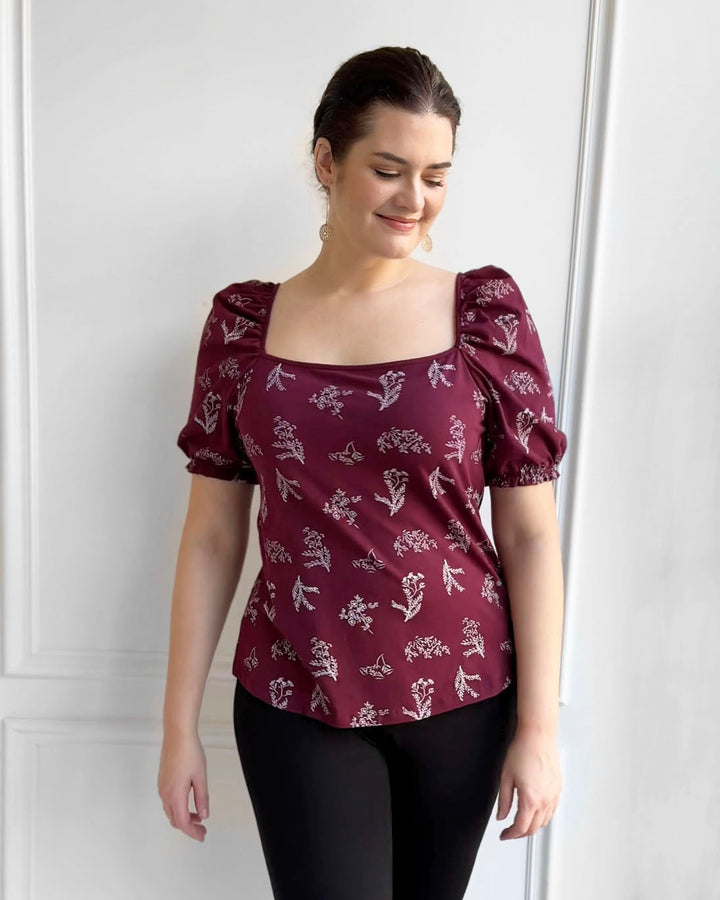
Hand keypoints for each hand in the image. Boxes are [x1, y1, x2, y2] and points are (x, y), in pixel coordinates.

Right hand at [157, 730, 209, 841]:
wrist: (178, 735)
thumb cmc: (190, 753)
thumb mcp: (201, 777)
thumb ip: (202, 798)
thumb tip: (204, 815)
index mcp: (175, 795)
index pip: (183, 823)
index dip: (192, 832)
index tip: (202, 836)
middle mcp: (165, 794)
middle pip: (175, 820)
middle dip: (189, 827)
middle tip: (202, 829)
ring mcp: (162, 787)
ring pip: (171, 811)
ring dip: (183, 817)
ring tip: (198, 817)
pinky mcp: (163, 781)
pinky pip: (169, 801)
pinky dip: (179, 808)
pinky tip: (189, 803)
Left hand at [496, 726, 561, 840]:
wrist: (538, 736)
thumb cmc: (522, 751)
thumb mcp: (506, 777)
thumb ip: (503, 800)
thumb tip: (501, 815)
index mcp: (530, 799)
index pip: (521, 827)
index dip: (510, 835)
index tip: (504, 835)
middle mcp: (545, 800)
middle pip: (534, 828)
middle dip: (520, 834)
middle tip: (510, 832)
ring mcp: (554, 795)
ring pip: (544, 822)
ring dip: (532, 826)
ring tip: (521, 824)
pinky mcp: (558, 789)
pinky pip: (552, 811)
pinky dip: (542, 817)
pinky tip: (535, 813)